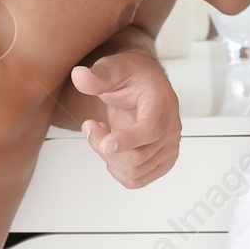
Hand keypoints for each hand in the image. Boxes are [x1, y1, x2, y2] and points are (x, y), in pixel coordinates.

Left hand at [70, 50, 181, 188]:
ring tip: (100, 135)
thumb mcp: (113, 69)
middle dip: (104, 146)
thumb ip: (97, 76)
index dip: (128, 140)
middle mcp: (171, 129)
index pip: (152, 129)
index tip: (106, 143)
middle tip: (90, 126)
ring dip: (108, 158)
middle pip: (137, 157)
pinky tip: (111, 148)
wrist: (143, 83)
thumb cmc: (133, 76)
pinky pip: (137, 180)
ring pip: (134, 172)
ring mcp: (168, 148)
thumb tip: (79, 76)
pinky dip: (117, 169)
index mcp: (163, 104)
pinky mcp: (161, 161)